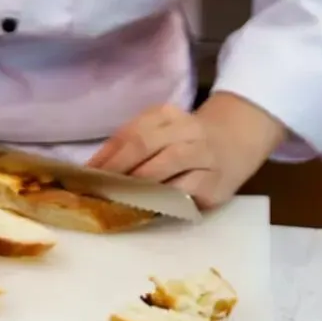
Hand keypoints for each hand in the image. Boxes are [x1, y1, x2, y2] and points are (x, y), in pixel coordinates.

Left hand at [87, 93, 285, 209]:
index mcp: (165, 115)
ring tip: (119, 197)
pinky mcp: (215, 182)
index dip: (106, 154)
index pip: (130, 133)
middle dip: (118, 167)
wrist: (235, 142)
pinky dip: (165, 197)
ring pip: (168, 163)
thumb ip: (130, 146)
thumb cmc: (185, 141)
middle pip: (145, 144)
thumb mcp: (159, 132)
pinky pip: (187, 189)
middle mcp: (185, 129)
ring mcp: (203, 154)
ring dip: (139, 182)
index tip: (86, 175)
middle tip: (99, 188)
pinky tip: (149, 205)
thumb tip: (93, 170)